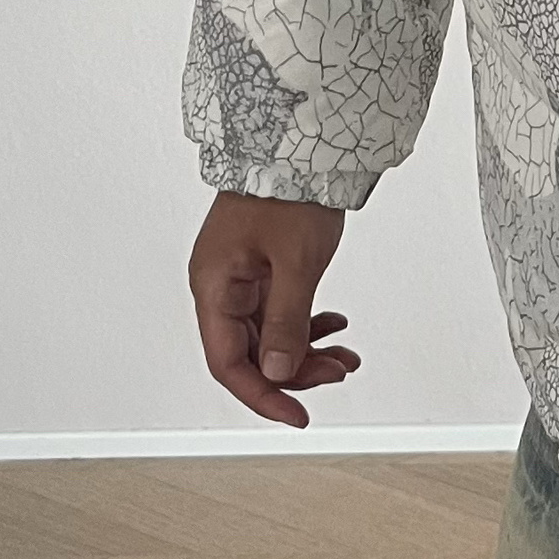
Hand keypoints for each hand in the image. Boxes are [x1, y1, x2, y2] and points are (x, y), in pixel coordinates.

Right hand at [188, 191, 357, 427]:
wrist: (301, 142)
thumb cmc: (290, 191)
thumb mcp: (296, 263)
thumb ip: (285, 322)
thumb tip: (276, 374)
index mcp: (213, 286)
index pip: (227, 363)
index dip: (262, 396)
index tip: (298, 416)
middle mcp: (220, 286)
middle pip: (249, 353)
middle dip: (295, 371)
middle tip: (339, 372)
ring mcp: (240, 277)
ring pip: (267, 335)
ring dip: (305, 350)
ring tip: (345, 356)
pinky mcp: (261, 268)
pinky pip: (277, 312)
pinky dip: (306, 324)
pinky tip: (333, 324)